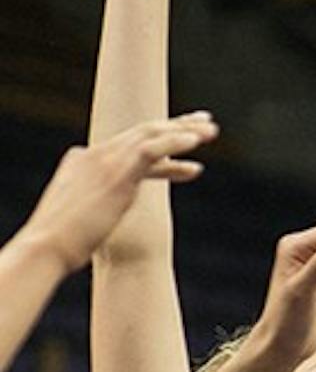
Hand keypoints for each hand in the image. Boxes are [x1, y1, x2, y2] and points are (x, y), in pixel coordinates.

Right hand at [19, 113, 217, 272]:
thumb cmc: (61, 241)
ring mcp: (105, 161)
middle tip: (207, 124)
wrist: (47, 246)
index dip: (165, 144)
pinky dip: (175, 143)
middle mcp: (95, 155)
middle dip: (178, 126)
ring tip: (212, 133)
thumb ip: (93, 203)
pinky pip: (151, 150)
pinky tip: (195, 142)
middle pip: (144, 132)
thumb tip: (99, 211)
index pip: (132, 146)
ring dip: (185, 132)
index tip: (190, 145)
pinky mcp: (117, 173)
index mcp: (86, 161)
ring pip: (152, 135)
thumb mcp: (79, 213)